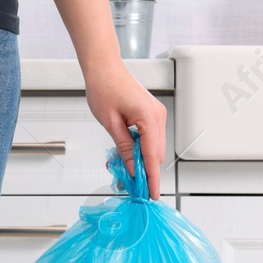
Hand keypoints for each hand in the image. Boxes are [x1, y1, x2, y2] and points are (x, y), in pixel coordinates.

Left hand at [85, 63, 167, 198]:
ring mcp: (157, 115)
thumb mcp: (111, 123)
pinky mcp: (152, 115)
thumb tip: (132, 169)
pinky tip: (125, 154)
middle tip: (129, 186)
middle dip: (144, 172)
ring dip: (140, 161)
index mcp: (149, 118)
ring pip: (153, 148)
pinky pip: (149, 139)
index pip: (152, 157)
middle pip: (155, 155)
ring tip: (121, 168)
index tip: (152, 195)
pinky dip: (139, 150)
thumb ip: (124, 148)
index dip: (151, 179)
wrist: (105, 67)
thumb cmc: (104, 88)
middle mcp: (158, 117)